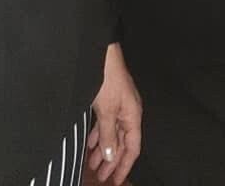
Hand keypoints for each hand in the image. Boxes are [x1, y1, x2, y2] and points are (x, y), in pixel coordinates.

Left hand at [87, 43, 141, 183]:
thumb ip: (109, 135)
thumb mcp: (106, 111)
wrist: (102, 52)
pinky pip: (106, 123)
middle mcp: (128, 112)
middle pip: (122, 143)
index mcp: (133, 115)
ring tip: (92, 163)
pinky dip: (99, 134)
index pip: (132, 148)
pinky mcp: (108, 99)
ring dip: (103, 149)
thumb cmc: (107, 78)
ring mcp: (119, 105)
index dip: (124, 165)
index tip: (115, 181)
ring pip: (112, 133)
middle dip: (111, 160)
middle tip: (100, 176)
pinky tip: (91, 143)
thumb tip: (111, 156)